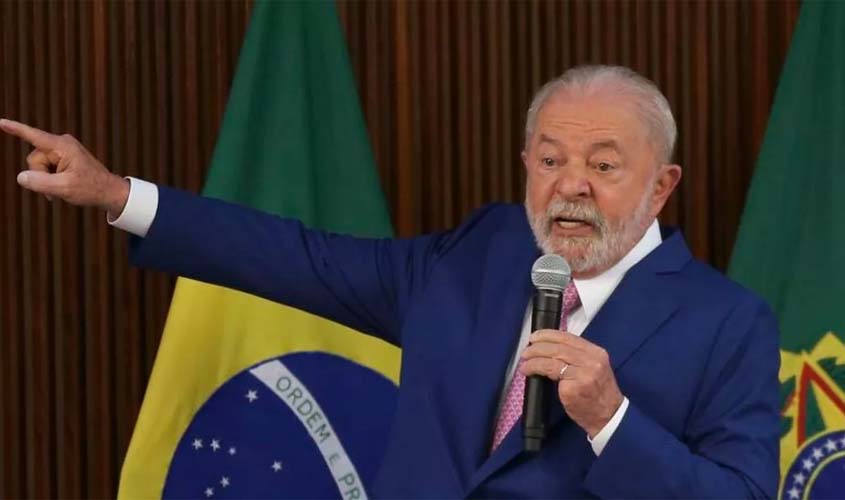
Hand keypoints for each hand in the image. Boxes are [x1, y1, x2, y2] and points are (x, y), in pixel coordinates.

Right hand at [1, 118, 128, 215]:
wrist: (108, 192)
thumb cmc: (91, 188)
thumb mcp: (64, 188)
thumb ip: (40, 183)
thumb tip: (21, 177)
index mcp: (62, 146)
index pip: (34, 136)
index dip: (16, 129)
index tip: (1, 122)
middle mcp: (61, 144)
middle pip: (34, 159)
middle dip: (40, 176)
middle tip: (59, 188)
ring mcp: (62, 151)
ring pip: (38, 166)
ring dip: (45, 180)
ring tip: (63, 189)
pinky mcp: (63, 158)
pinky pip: (46, 168)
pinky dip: (50, 180)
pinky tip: (61, 187)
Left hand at [520, 329, 623, 437]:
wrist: (608, 416)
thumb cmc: (597, 393)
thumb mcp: (593, 368)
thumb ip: (577, 357)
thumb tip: (549, 347)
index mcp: (596, 353)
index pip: (568, 338)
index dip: (549, 335)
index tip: (535, 336)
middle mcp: (591, 361)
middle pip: (558, 347)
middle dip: (538, 347)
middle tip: (526, 351)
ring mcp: (583, 374)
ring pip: (552, 358)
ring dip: (534, 358)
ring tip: (524, 361)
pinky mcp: (573, 387)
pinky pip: (550, 372)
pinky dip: (535, 369)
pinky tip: (529, 371)